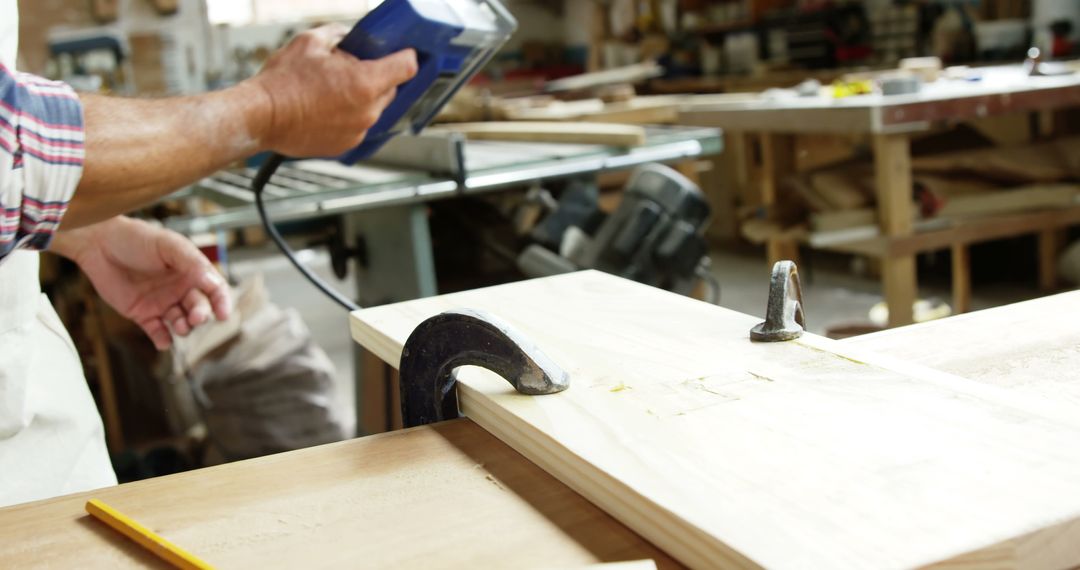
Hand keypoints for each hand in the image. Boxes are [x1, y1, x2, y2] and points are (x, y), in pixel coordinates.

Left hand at [51, 217, 231, 349]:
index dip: (222, 302)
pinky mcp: (143, 314)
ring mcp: (162, 303)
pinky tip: (163, 342)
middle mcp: (180, 289)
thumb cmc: (136, 238)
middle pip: (199, 309)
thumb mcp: (168, 245)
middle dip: (200, 316)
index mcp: (191, 271)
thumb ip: (191, 261)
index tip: (223, 314)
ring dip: (185, 328)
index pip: (214, 290)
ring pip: (182, 323)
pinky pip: (158, 332)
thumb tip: (212, 281)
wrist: (99, 244)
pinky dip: (163, 340)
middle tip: (195, 318)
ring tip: (179, 327)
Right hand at [246, 24, 418, 156]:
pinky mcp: (345, 146)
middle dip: (378, 77)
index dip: (406, 56)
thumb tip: (348, 36)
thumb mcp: (310, 42)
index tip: (403, 52)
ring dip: (362, 98)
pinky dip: (349, 116)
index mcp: (365, 84)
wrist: (261, 117)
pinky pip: (357, 126)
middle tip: (352, 68)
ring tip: (333, 90)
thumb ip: (338, 35)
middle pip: (390, 89)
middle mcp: (367, 112)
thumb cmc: (282, 82)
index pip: (406, 67)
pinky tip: (327, 107)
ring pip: (373, 109)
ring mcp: (358, 132)